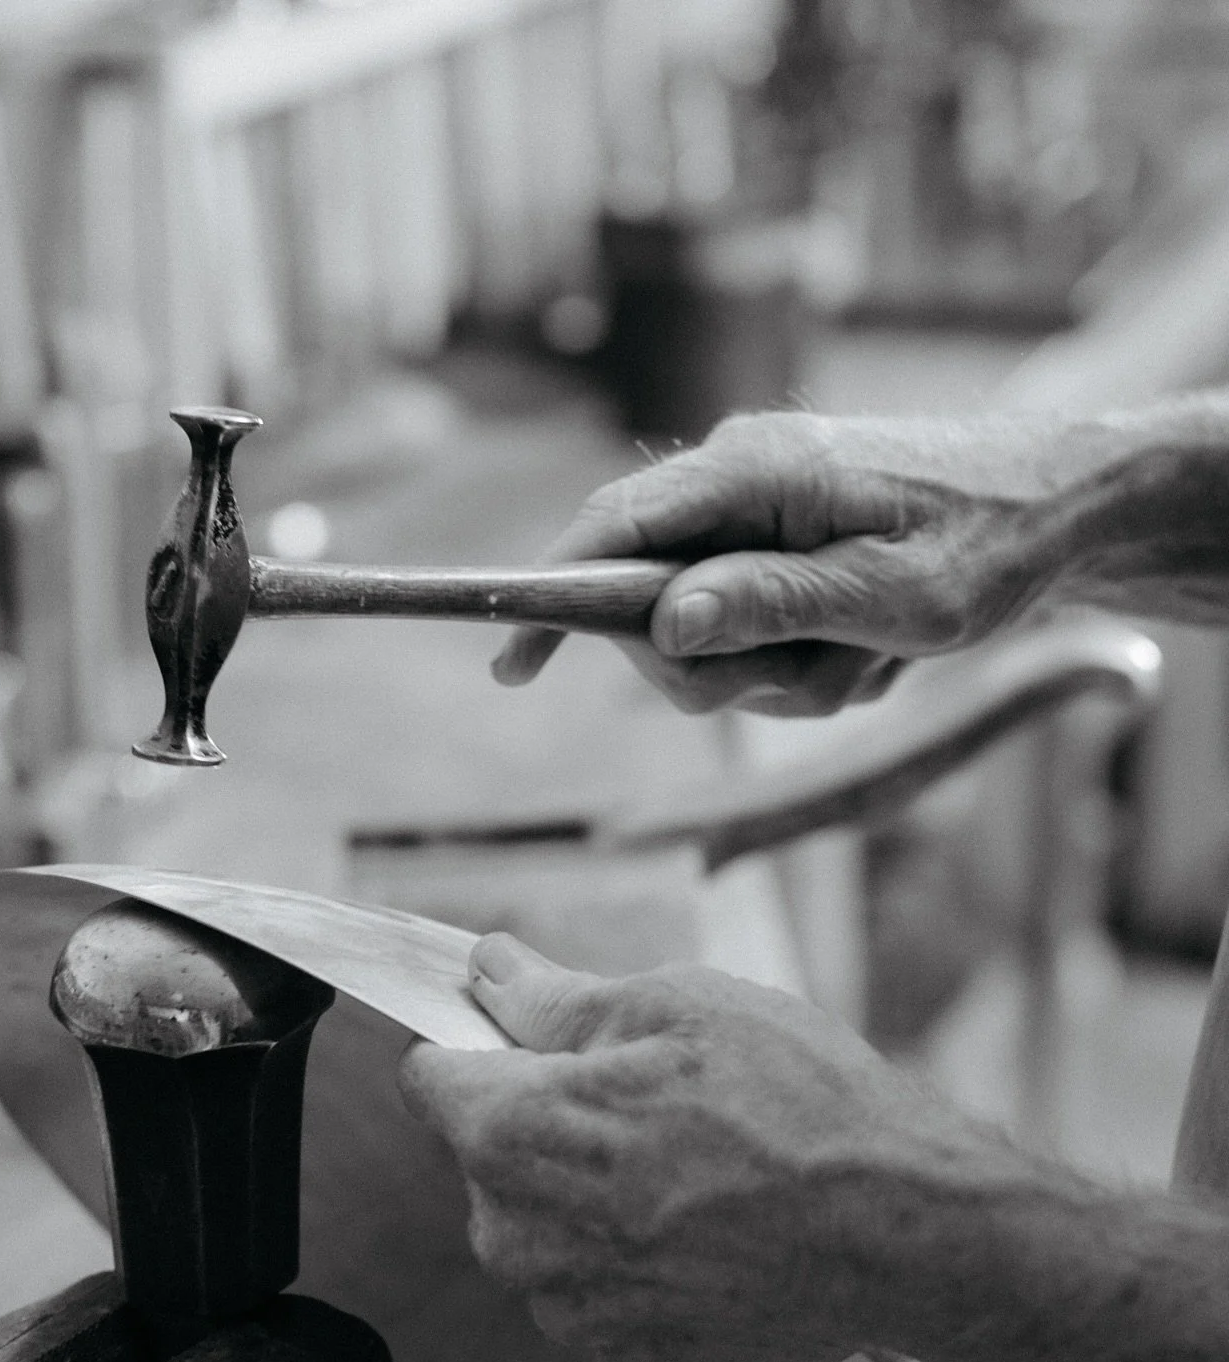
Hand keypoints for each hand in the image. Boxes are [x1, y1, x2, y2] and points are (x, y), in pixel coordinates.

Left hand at [397, 933, 990, 1361]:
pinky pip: (589, 1281)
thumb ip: (556, 999)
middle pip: (483, 1151)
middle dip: (542, 1112)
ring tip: (690, 1161)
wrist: (904, 1232)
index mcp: (515, 1133)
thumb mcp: (677, 1006)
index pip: (427, 1076)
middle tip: (648, 1092)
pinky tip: (703, 1224)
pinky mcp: (625, 1352)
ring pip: (536, 1219)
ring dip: (585, 1187)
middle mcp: (518, 1235)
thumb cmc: (800, 1105)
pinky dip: (627, 1251)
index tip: (530, 1031)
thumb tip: (489, 970)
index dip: (476, 1040)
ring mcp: (569, 1306)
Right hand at [497, 409, 1104, 713]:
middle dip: (722, 670)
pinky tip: (871, 651)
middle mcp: (743, 479)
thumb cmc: (990, 541)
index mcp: (758, 469)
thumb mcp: (892, 595)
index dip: (551, 595)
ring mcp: (759, 512)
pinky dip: (806, 663)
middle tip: (814, 679)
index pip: (615, 526)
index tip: (511, 666)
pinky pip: (751, 630)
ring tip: (870, 659)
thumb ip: (774, 604)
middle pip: (654, 602)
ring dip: (782, 674)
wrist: (1064, 507)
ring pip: (708, 633)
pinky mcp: (778, 543)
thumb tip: (664, 622)